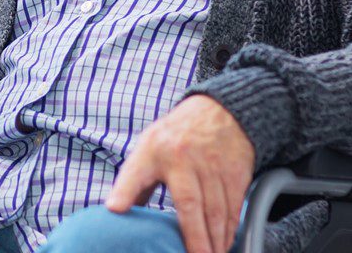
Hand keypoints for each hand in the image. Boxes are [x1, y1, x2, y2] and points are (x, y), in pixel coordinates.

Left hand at [106, 95, 253, 252]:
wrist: (220, 112)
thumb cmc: (176, 136)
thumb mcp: (149, 147)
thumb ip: (134, 180)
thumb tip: (116, 210)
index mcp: (154, 150)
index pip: (135, 172)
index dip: (125, 191)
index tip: (115, 208)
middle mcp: (183, 157)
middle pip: (189, 204)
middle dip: (193, 237)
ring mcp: (212, 165)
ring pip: (216, 211)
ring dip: (215, 240)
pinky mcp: (236, 172)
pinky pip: (234, 207)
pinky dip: (230, 229)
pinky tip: (224, 243)